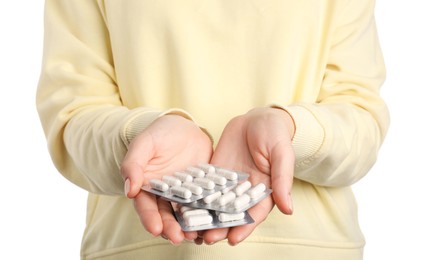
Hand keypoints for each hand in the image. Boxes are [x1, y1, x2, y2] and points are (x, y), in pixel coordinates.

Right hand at [120, 114, 212, 244]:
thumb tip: (130, 190)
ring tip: (196, 236)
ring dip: (190, 227)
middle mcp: (166, 195)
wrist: (184, 127)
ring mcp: (185, 195)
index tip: (155, 229)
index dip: (150, 218)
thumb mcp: (144, 144)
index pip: (146, 206)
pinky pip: (205, 204)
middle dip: (171, 228)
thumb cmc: (159, 134)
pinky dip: (208, 214)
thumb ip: (133, 164)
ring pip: (186, 214)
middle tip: (178, 238)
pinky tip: (213, 222)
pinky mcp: (202, 190)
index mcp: (147, 188)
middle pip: (167, 215)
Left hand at [201, 107, 294, 244]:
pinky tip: (184, 205)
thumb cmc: (275, 135)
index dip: (244, 227)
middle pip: (231, 213)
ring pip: (216, 204)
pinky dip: (195, 197)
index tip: (233, 240)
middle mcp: (244, 191)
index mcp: (264, 191)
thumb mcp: (282, 155)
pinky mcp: (215, 172)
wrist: (258, 118)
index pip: (253, 214)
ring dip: (206, 216)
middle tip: (207, 238)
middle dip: (220, 226)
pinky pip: (205, 186)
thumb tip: (288, 209)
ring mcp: (228, 182)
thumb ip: (282, 180)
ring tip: (193, 228)